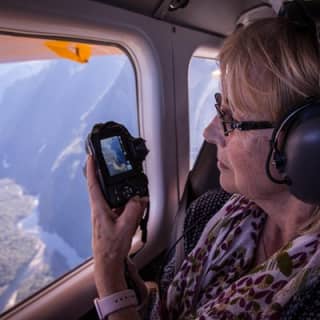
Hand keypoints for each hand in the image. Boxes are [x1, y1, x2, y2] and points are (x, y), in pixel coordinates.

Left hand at [86, 156, 147, 295]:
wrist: (107, 262)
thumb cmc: (111, 248)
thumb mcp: (126, 226)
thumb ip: (133, 209)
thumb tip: (139, 199)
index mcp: (99, 208)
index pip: (92, 184)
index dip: (91, 169)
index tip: (90, 157)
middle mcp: (99, 209)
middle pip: (103, 188)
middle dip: (109, 178)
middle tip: (115, 168)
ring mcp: (104, 215)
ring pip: (113, 198)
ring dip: (122, 195)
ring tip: (133, 198)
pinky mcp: (109, 220)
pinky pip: (118, 207)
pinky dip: (126, 205)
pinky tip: (135, 210)